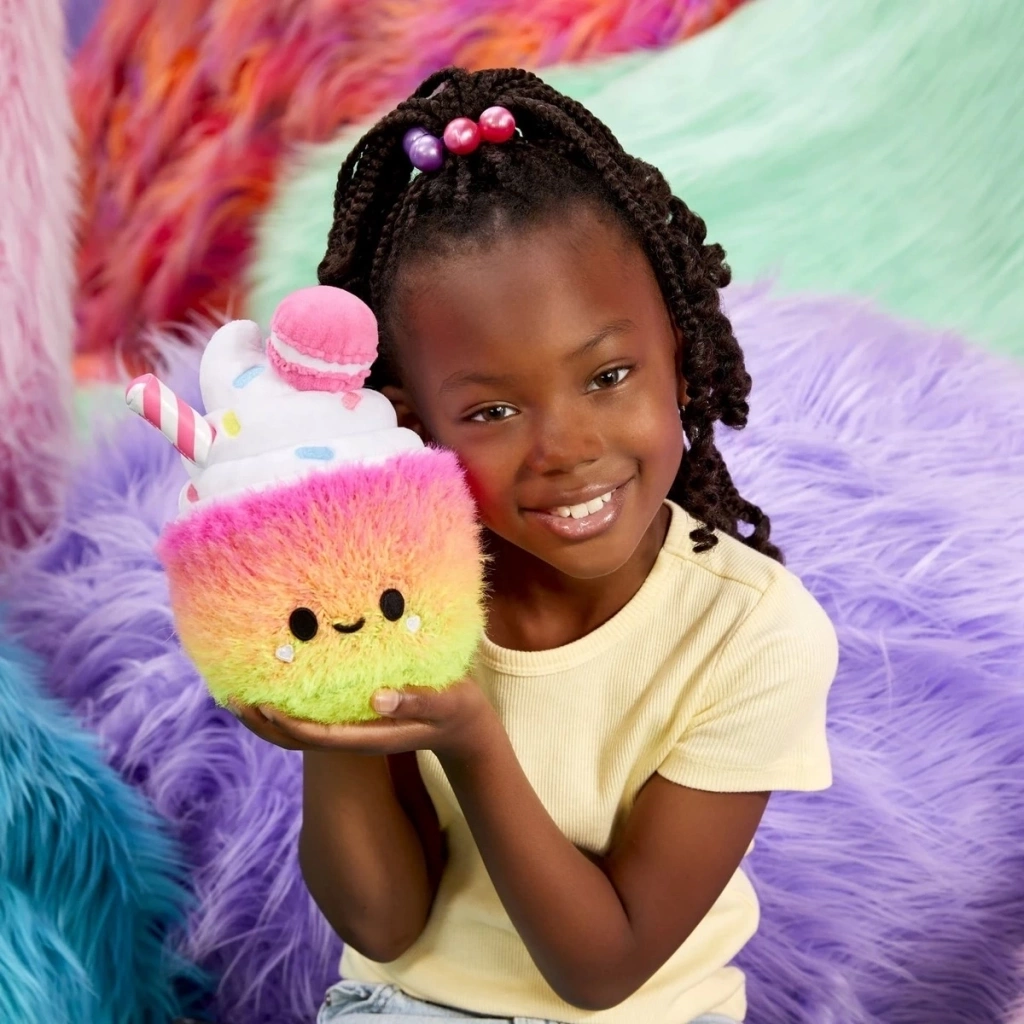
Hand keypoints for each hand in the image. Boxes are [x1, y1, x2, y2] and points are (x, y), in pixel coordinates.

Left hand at [227, 678, 495, 760]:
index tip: (262, 706)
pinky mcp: (356, 718)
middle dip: (264, 724)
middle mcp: (354, 735)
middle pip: (298, 739)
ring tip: (242, 693)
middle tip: (232, 700)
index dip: (287, 725)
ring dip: (270, 716)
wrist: (465, 725)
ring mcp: (353, 728)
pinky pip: (315, 716)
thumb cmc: (456, 709)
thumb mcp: (445, 703)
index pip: (318, 737)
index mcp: (370, 736)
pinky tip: (281, 685)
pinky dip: (292, 705)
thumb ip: (414, 701)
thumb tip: (376, 698)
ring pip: (302, 731)